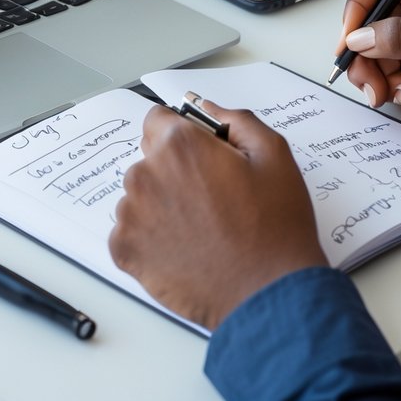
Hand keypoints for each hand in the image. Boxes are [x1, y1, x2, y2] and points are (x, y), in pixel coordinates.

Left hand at [108, 100, 326, 330]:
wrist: (269, 293)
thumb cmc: (275, 227)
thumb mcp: (273, 154)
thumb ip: (235, 120)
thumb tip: (208, 108)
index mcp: (178, 146)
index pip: (157, 120)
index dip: (181, 136)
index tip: (199, 157)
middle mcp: (145, 174)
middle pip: (149, 160)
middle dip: (174, 172)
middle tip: (211, 199)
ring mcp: (130, 214)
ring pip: (140, 196)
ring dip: (161, 205)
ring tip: (201, 229)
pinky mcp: (124, 250)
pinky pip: (130, 231)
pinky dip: (151, 238)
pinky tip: (185, 248)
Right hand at [338, 0, 400, 143]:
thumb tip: (360, 38)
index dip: (358, 8)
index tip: (349, 41)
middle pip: (374, 18)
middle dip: (364, 51)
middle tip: (366, 81)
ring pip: (381, 48)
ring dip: (378, 73)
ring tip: (391, 95)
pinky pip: (398, 70)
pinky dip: (395, 85)